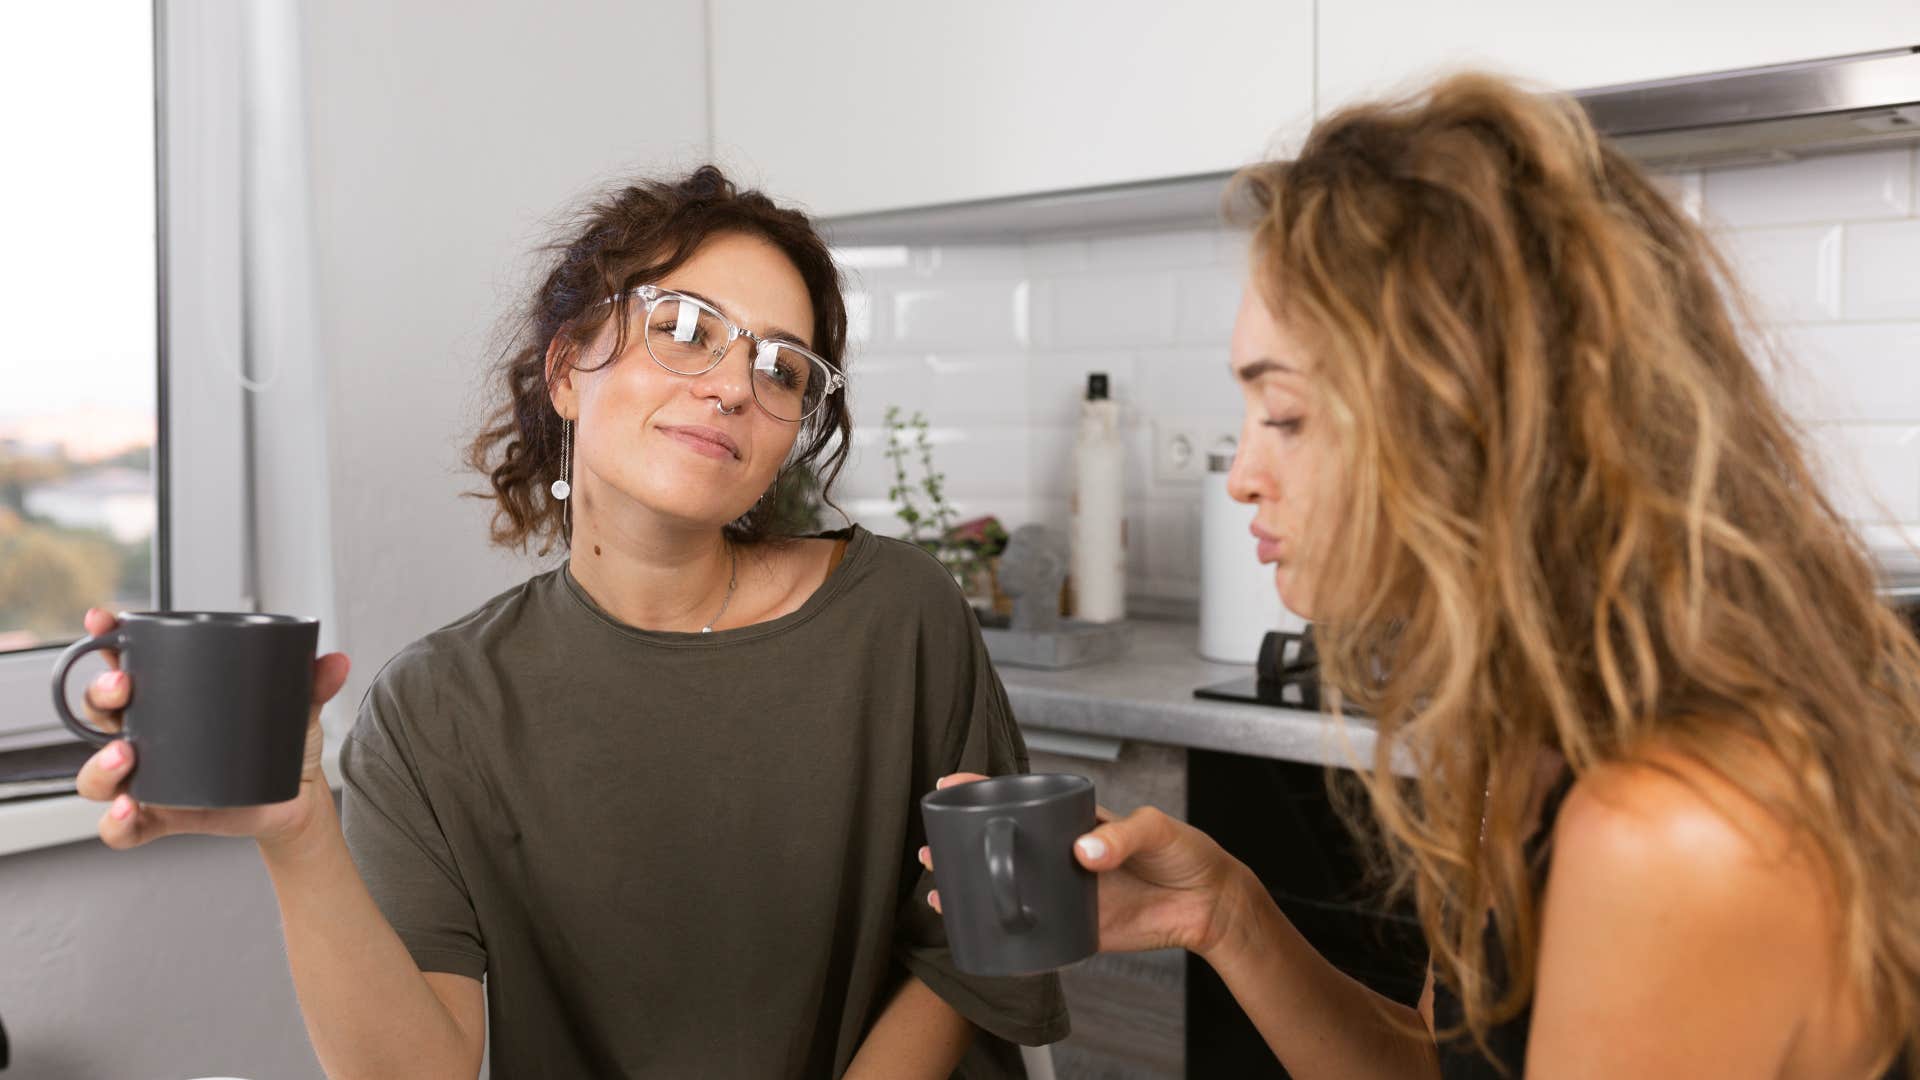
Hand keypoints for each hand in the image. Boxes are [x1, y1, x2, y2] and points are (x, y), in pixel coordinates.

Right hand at [72, 607, 352, 851]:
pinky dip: (116, 823)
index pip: (127, 662)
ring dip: (101, 763)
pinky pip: (120, 828)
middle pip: (103, 711)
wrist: (297, 798)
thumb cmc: (283, 743)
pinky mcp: (160, 818)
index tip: (102, 621)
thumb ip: (312, 684)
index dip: (106, 639)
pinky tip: (129, 810)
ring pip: (98, 773)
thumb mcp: (297, 708)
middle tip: (123, 688)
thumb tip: (336, 662)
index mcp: (172, 697)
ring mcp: (150, 778)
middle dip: (102, 695)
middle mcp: (149, 735)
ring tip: (127, 754)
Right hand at [920, 772, 1251, 957]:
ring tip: (938, 890)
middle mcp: (1061, 853)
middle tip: (930, 847)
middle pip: (1003, 844)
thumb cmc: (1185, 853)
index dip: (984, 790)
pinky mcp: (1075, 928)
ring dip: (972, 889)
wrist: (1209, 904)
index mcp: (1074, 819)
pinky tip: (976, 935)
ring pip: (1009, 888)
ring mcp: (1064, 891)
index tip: (951, 784)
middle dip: (962, 842)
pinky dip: (1003, 934)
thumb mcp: (1156, 829)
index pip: (1022, 799)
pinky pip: (1031, 932)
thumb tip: (1085, 852)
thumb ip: (1123, 835)